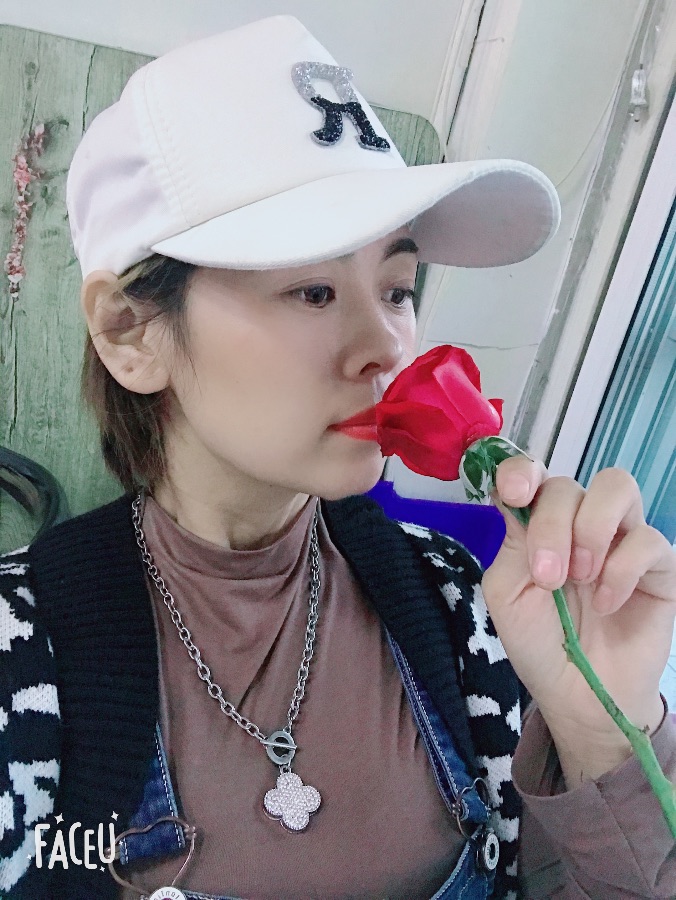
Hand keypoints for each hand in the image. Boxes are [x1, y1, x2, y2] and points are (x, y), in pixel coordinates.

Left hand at [482, 458, 675, 782]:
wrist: (580, 694)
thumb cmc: (539, 641)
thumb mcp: (508, 594)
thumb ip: (513, 545)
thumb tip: (522, 501)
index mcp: (537, 524)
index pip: (530, 475)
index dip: (520, 471)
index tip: (514, 492)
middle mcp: (578, 521)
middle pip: (567, 485)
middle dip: (552, 526)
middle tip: (548, 576)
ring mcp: (620, 538)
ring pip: (616, 486)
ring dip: (590, 529)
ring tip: (579, 577)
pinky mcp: (658, 564)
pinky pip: (647, 539)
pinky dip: (621, 571)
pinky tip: (606, 603)